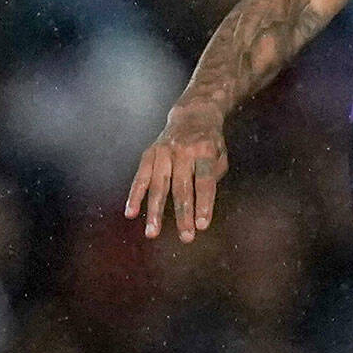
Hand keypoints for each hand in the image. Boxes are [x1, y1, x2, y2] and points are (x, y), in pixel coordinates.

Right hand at [126, 103, 228, 241]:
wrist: (192, 115)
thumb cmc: (210, 142)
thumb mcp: (221, 154)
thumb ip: (213, 176)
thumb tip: (201, 203)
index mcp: (204, 150)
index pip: (204, 181)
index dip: (203, 204)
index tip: (203, 225)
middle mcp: (181, 151)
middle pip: (181, 188)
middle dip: (183, 215)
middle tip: (185, 237)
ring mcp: (163, 152)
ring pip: (158, 186)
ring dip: (155, 211)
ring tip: (152, 233)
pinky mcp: (149, 154)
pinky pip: (140, 178)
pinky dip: (134, 196)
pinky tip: (131, 213)